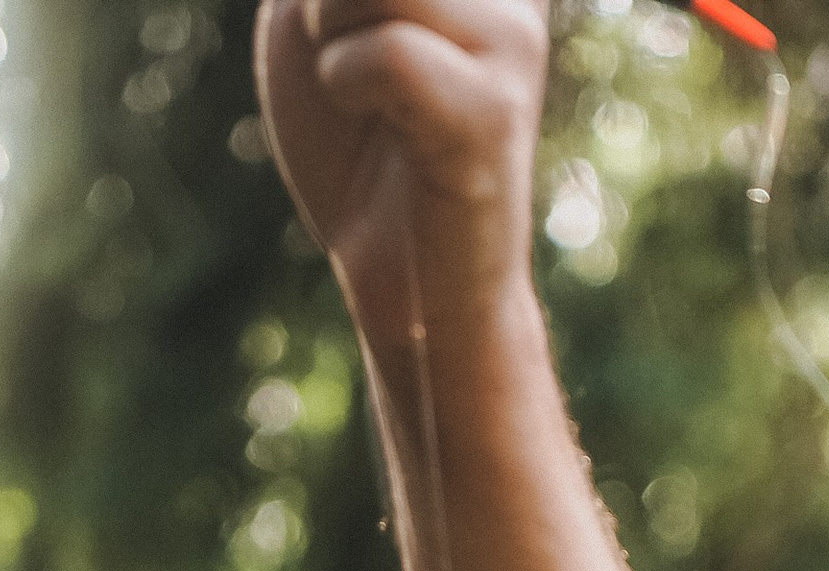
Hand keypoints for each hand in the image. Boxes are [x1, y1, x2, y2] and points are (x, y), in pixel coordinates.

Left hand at [253, 0, 548, 363]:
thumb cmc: (357, 147)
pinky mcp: (493, 111)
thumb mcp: (316, 15)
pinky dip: (348, 84)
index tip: (372, 63)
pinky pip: (386, 54)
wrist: (406, 285)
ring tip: (361, 89)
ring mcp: (512, 41)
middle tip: (349, 53)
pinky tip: (377, 125)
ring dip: (332, 32)